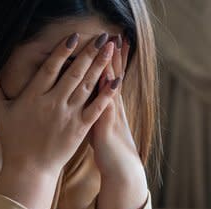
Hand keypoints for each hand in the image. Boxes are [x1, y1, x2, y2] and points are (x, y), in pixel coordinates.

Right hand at [0, 33, 119, 208]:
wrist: (29, 169)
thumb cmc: (13, 142)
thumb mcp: (0, 114)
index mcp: (33, 96)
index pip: (50, 68)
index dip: (62, 51)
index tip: (73, 37)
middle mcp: (53, 103)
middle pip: (74, 73)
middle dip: (88, 53)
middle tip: (101, 38)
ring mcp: (68, 115)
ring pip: (87, 86)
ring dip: (100, 66)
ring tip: (110, 50)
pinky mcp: (80, 128)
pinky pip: (97, 107)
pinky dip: (107, 93)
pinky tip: (117, 80)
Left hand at [90, 38, 149, 208]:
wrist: (123, 172)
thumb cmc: (110, 152)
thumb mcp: (101, 127)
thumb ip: (94, 111)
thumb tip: (87, 100)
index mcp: (111, 106)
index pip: (111, 76)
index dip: (112, 58)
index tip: (113, 39)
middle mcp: (113, 108)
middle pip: (113, 75)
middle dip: (114, 55)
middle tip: (116, 33)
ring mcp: (112, 116)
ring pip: (111, 86)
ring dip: (111, 66)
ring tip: (113, 47)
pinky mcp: (107, 127)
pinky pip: (106, 105)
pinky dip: (106, 91)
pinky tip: (105, 78)